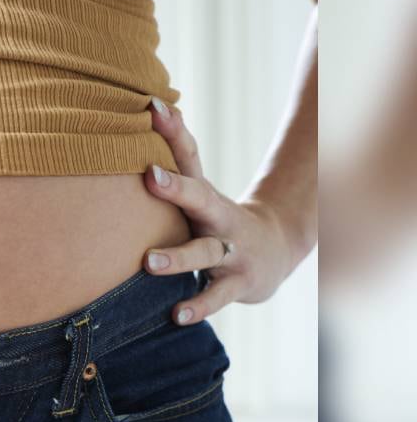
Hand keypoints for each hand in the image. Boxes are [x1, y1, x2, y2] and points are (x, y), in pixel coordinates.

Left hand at [141, 98, 299, 324]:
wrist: (274, 251)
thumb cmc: (216, 219)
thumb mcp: (197, 192)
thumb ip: (176, 157)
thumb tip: (151, 105)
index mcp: (205, 194)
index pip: (189, 155)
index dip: (173, 133)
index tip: (152, 109)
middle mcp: (218, 219)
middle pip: (200, 198)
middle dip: (176, 188)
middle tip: (150, 176)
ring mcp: (230, 251)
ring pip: (204, 253)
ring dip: (177, 258)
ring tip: (147, 262)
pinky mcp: (238, 284)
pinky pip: (215, 297)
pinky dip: (197, 306)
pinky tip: (176, 315)